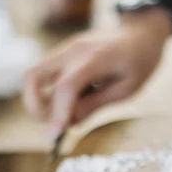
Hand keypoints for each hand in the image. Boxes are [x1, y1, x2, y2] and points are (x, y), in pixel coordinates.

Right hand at [23, 8, 171, 140]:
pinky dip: (48, 94)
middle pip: (32, 77)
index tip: (54, 137)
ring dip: (39, 102)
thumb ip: (95, 104)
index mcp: (96, 59)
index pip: (66, 87)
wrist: (139, 34)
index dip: (57, 114)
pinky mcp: (60, 54)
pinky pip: (42, 75)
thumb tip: (69, 122)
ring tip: (66, 113)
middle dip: (34, 108)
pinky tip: (70, 102)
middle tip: (54, 125)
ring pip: (32, 76)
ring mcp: (63, 49)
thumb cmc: (138, 63)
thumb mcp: (126, 90)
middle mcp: (72, 51)